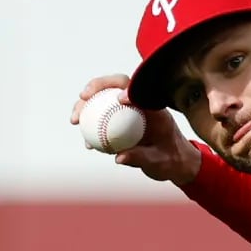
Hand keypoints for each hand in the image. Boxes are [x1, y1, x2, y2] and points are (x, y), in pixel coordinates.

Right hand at [70, 75, 199, 185]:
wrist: (175, 164)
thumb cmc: (172, 160)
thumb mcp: (160, 162)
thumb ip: (141, 158)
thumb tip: (119, 157)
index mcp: (153, 107)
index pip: (137, 88)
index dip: (124, 87)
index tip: (117, 98)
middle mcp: (139, 105)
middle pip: (114, 87)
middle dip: (95, 87)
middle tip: (82, 99)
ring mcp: (128, 113)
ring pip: (103, 101)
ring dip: (85, 106)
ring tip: (74, 121)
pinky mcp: (120, 122)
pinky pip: (101, 120)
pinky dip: (91, 127)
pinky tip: (87, 143)